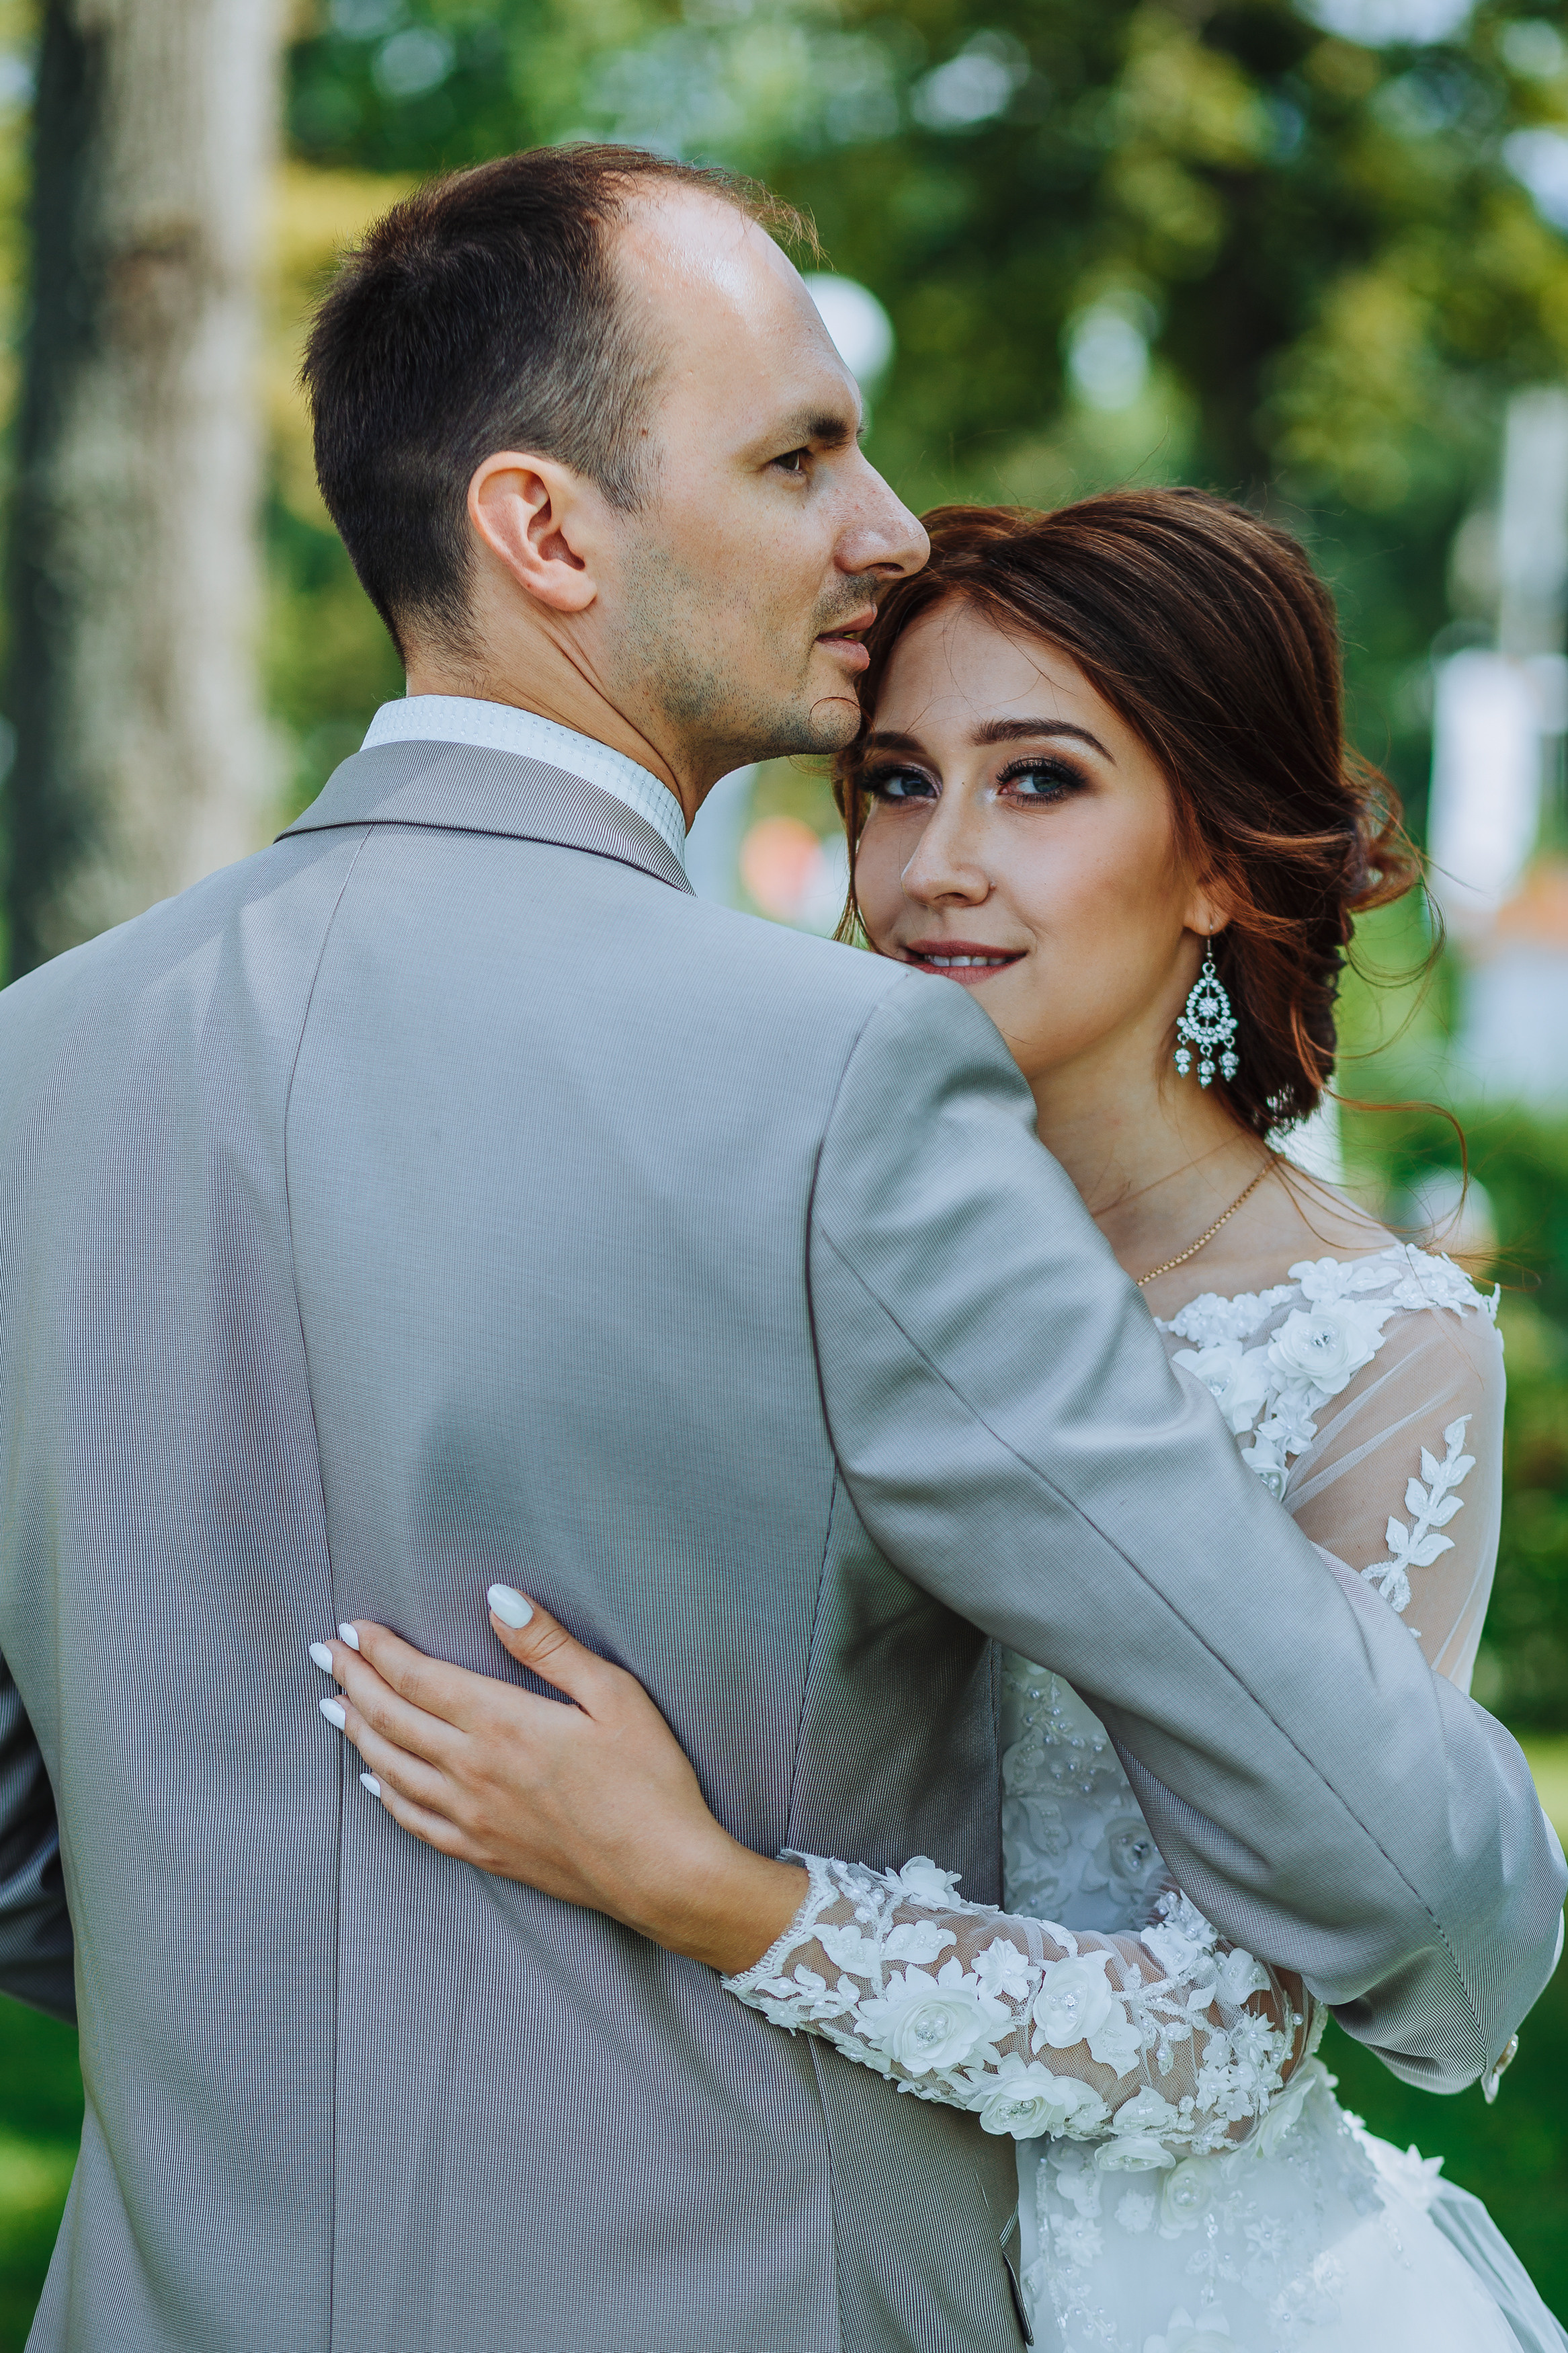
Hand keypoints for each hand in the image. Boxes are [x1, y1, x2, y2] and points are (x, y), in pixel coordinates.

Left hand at [310, 1591, 807, 1975]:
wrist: (664, 1875)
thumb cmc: (650, 1779)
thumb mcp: (614, 1695)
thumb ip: (549, 1646)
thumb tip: (497, 1597)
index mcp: (503, 1724)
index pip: (419, 1679)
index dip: (379, 1651)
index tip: (352, 1628)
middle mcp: (474, 1771)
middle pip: (393, 1719)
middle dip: (353, 1681)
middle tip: (323, 1654)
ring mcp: (474, 1818)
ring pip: (392, 1769)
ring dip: (357, 1733)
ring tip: (332, 1706)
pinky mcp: (486, 1853)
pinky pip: (416, 1822)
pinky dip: (385, 1796)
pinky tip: (373, 1782)